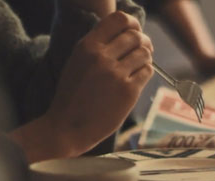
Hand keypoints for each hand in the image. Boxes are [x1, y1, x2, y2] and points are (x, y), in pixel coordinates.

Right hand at [11, 11, 153, 162]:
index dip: (132, 24)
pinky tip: (136, 80)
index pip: (119, 19)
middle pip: (135, 36)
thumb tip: (126, 33)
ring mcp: (116, 74)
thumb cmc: (72, 96)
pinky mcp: (128, 92)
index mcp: (87, 46)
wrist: (67, 127)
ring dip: (145, 58)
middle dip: (142, 42)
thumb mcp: (77, 62)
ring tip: (137, 67)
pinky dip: (145, 73)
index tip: (133, 32)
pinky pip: (147, 71)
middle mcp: (102, 57)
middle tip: (141, 51)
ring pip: (144, 53)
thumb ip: (97, 46)